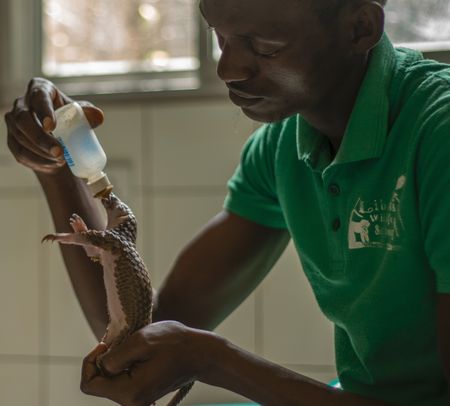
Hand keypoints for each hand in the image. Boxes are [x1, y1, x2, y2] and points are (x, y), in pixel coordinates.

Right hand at [4, 77, 103, 173]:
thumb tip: (98, 116)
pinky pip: (21, 153)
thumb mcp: (81, 116)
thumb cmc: (70, 121)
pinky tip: (52, 165)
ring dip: (41, 152)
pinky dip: (37, 161)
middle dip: (40, 138)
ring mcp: (14, 123)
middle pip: (23, 119)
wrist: (60, 139)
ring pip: (21, 138)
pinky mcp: (12, 140)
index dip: (43, 110)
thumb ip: (89, 114)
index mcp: (40, 89)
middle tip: (59, 152)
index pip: (38, 96)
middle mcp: (22, 103)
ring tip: (61, 160)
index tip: (52, 126)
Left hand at [81, 321, 211, 405]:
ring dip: (116, 360)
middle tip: (120, 340)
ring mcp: (138, 399)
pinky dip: (125, 364)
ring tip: (133, 344)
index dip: (90, 361)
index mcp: (128, 392)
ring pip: (111, 379)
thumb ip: (114, 356)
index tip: (105, 344)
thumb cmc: (173, 344)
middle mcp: (131, 402)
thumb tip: (100, 364)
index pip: (89, 384)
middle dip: (105, 359)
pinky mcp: (143, 392)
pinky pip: (123, 379)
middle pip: (100, 382)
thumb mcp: (140, 341)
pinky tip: (139, 352)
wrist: (200, 353)